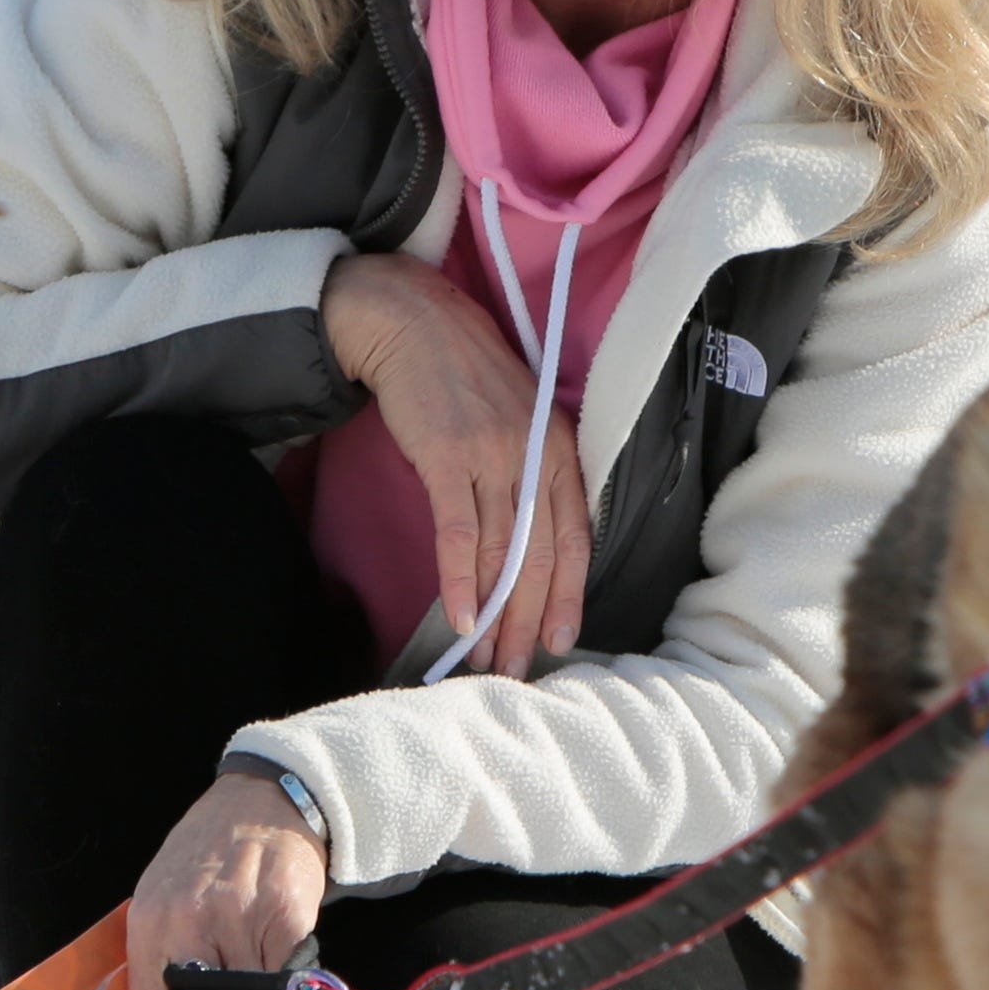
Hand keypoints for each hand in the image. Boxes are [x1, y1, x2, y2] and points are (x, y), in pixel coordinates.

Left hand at [127, 772, 325, 989]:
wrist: (261, 804)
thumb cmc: (205, 857)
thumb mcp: (157, 899)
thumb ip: (154, 960)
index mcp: (149, 924)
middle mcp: (190, 925)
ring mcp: (241, 922)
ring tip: (253, 969)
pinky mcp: (288, 920)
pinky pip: (287, 988)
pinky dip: (285, 983)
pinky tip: (275, 952)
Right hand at [324, 249, 591, 678]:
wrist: (412, 321)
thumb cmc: (460, 372)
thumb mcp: (517, 417)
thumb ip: (528, 470)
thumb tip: (521, 538)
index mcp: (558, 447)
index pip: (576, 536)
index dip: (570, 594)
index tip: (560, 640)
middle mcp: (536, 454)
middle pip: (541, 556)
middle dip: (530, 620)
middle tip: (517, 668)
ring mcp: (493, 455)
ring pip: (503, 553)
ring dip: (495, 614)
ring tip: (484, 658)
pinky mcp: (447, 456)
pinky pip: (459, 532)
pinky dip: (460, 579)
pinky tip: (460, 617)